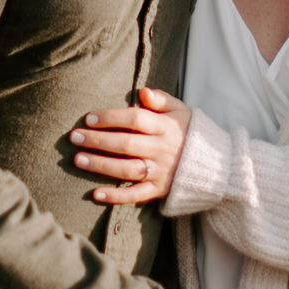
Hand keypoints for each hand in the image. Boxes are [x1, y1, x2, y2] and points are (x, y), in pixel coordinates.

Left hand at [69, 88, 189, 203]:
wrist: (214, 165)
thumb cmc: (188, 132)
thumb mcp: (181, 110)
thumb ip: (162, 99)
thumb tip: (142, 91)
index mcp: (166, 127)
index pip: (135, 119)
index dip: (111, 117)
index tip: (88, 118)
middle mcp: (162, 150)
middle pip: (126, 144)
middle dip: (98, 140)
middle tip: (74, 137)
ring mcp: (160, 172)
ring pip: (127, 170)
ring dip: (101, 165)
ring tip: (77, 160)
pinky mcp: (159, 191)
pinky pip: (136, 195)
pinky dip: (116, 197)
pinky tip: (95, 194)